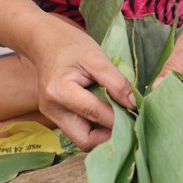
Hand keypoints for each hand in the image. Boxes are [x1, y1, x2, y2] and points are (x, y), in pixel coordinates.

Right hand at [31, 14, 135, 150]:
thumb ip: (116, 82)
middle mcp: (52, 109)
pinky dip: (97, 129)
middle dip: (109, 138)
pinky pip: (80, 132)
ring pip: (83, 140)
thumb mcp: (96, 57)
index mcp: (60, 92)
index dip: (119, 119)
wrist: (44, 41)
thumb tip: (134, 105)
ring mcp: (53, 116)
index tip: (139, 117)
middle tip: (130, 126)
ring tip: (122, 122)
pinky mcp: (57, 117)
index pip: (95, 114)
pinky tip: (110, 118)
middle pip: (85, 140)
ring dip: (104, 136)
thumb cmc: (70, 45)